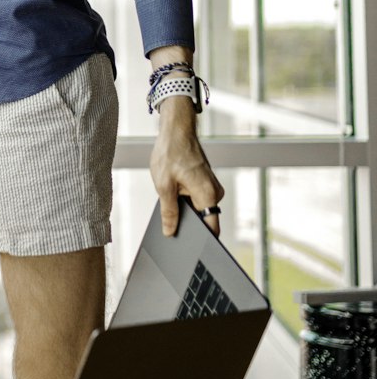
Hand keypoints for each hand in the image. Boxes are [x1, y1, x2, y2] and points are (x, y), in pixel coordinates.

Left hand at [150, 96, 224, 237]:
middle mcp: (214, 192)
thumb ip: (169, 211)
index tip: (190, 247)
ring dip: (185, 208)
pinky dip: (185, 199)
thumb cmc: (171, 152)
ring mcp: (211, 187)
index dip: (201, 239)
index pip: (211, 228)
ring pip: (198, 208)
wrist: (176, 130)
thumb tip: (171, 231)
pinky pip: (197, 198)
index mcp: (207, 195)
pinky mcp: (206, 183)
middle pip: (203, 219)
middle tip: (170, 218)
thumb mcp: (164, 185)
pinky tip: (174, 190)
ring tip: (172, 194)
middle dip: (188, 222)